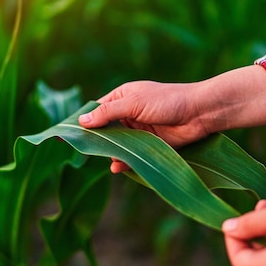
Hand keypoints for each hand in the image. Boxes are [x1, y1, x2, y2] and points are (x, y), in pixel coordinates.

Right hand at [79, 66, 265, 172]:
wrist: (199, 113)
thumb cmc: (167, 100)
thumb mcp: (133, 103)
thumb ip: (108, 113)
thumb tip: (82, 122)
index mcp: (122, 98)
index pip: (96, 110)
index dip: (83, 121)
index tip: (66, 134)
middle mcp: (128, 114)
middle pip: (104, 130)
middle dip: (95, 140)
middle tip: (81, 152)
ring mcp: (138, 131)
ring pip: (117, 145)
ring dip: (110, 152)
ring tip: (104, 159)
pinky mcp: (150, 146)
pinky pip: (131, 155)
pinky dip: (124, 162)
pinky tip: (117, 167)